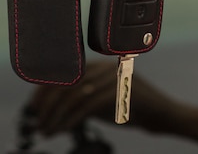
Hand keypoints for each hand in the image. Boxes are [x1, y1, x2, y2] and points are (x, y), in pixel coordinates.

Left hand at [28, 60, 178, 135]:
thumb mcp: (104, 101)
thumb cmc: (133, 109)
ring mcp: (112, 78)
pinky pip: (86, 107)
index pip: (65, 72)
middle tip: (37, 123)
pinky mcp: (118, 92)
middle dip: (46, 105)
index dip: (45, 88)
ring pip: (73, 96)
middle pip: (66, 83)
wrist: (164, 115)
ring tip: (46, 131)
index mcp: (100, 66)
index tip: (33, 106)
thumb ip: (83, 99)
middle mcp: (104, 67)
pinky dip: (69, 120)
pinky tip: (61, 130)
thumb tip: (54, 109)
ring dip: (55, 116)